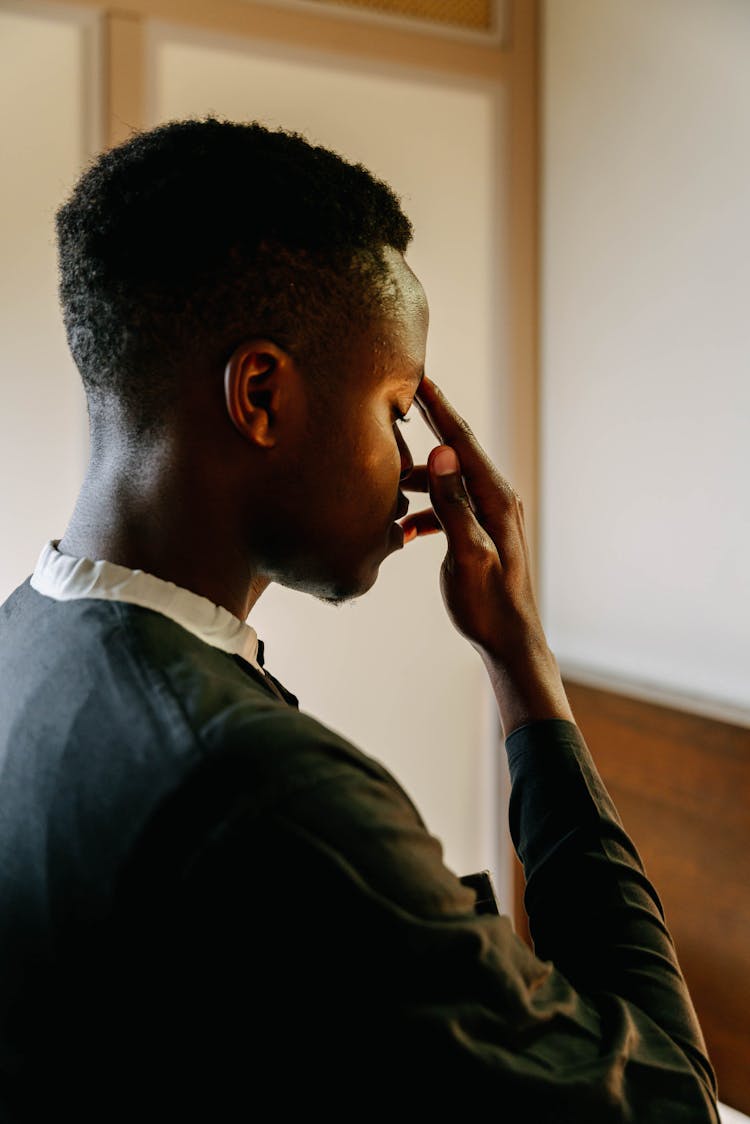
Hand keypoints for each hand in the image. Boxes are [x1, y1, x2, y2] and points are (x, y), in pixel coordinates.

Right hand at [400, 376, 573, 735]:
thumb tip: (442, 452)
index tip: (419, 378)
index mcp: (495, 498)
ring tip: (387, 473)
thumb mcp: (467, 554)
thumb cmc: (488, 605)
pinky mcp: (480, 532)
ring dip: (420, 476)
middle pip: (456, 452)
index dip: (439, 408)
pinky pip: (449, 507)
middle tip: (401, 399)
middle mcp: (496, 499)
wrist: (509, 640)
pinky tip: (405, 526)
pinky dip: (427, 509)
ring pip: (448, 481)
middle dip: (430, 425)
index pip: (462, 442)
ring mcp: (489, 515)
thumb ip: (454, 504)